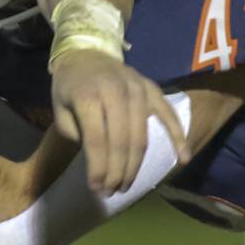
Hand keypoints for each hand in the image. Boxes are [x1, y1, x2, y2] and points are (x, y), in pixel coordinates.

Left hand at [50, 48, 189, 194]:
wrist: (85, 53)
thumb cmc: (70, 86)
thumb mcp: (60, 109)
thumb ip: (77, 134)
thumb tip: (98, 163)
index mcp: (88, 96)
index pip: (97, 141)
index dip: (98, 169)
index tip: (97, 188)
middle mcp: (116, 91)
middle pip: (122, 142)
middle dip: (118, 173)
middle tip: (112, 191)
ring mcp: (137, 88)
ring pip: (142, 136)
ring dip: (136, 166)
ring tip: (126, 184)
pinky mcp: (151, 88)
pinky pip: (168, 114)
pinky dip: (177, 136)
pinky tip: (183, 159)